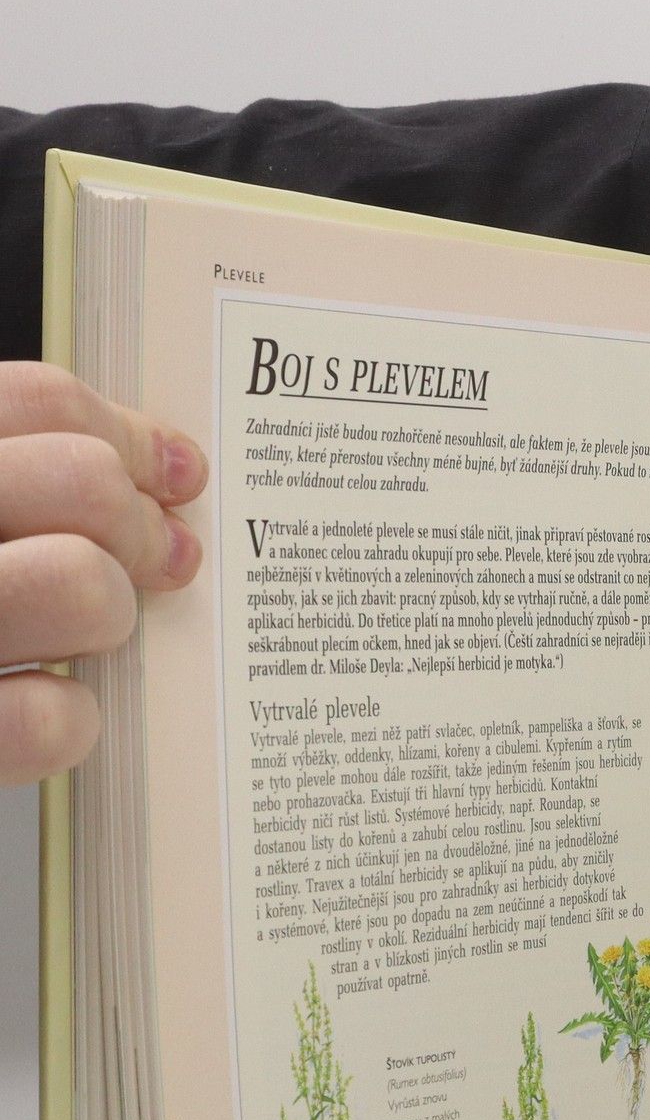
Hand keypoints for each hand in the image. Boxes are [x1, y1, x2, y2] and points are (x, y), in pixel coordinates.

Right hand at [0, 364, 206, 786]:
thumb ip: (13, 474)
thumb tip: (160, 467)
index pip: (35, 402)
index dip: (125, 439)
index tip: (164, 476)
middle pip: (80, 481)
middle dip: (135, 528)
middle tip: (146, 561)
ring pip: (79, 583)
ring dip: (104, 612)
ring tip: (74, 634)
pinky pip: (50, 716)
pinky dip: (69, 718)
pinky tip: (37, 706)